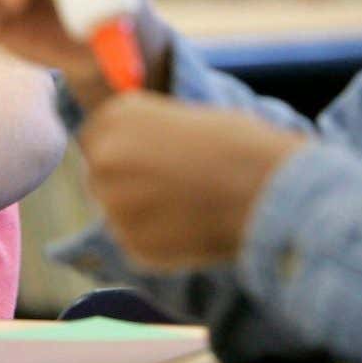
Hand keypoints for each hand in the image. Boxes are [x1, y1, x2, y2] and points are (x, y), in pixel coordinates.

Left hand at [78, 93, 308, 270]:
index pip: (95, 135)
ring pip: (116, 212)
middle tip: (167, 186)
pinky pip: (136, 242)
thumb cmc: (239, 145)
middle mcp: (105, 157)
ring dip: (140, 213)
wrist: (266, 189)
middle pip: (99, 174)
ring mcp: (115, 205)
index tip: (142, 157)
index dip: (120, 147)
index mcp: (117, 116)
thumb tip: (133, 148)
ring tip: (186, 207)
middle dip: (125, 181)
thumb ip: (147, 132)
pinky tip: (191, 228)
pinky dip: (158, 240)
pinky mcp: (133, 246)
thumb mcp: (185, 117)